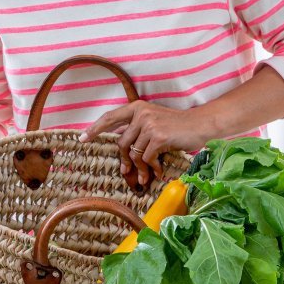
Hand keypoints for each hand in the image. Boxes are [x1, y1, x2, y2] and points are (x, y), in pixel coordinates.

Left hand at [80, 101, 212, 184]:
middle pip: (122, 143)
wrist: (201, 125)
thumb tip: (120, 146)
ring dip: (141, 168)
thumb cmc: (176, 126)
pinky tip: (159, 172)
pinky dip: (152, 168)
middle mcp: (141, 114)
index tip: (82, 138)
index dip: (95, 128)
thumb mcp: (153, 121)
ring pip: (135, 154)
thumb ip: (136, 129)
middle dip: (125, 160)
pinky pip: (147, 158)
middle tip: (127, 172)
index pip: (110, 117)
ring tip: (147, 176)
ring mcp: (149, 124)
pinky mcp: (158, 137)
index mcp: (137, 108)